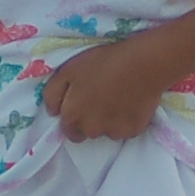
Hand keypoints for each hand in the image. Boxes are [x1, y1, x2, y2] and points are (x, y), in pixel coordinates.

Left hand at [41, 38, 173, 141]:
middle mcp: (90, 130)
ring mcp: (113, 132)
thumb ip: (52, 93)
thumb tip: (52, 112)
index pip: (67, 128)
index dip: (73, 115)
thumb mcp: (68, 70)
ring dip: (108, 120)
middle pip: (86, 132)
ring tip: (117, 98)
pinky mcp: (133, 131)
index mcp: (72, 116)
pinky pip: (125, 129)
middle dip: (90, 120)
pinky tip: (131, 102)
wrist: (142, 64)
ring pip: (106, 131)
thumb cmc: (102, 63)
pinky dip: (126, 119)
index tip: (83, 101)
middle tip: (101, 98)